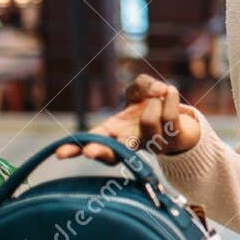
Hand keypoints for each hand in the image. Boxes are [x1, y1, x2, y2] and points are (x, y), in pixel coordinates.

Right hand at [54, 75, 201, 162]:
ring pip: (148, 123)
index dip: (75, 148)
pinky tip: (170, 91)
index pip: (92, 141)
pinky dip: (170, 100)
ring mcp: (152, 144)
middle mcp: (131, 142)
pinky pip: (170, 118)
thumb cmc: (151, 106)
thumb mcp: (139, 91)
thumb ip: (142, 85)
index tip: (60, 153)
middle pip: (113, 153)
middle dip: (100, 152)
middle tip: (89, 153)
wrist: (179, 121)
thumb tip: (156, 90)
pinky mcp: (173, 141)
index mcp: (114, 132)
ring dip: (152, 103)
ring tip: (157, 95)